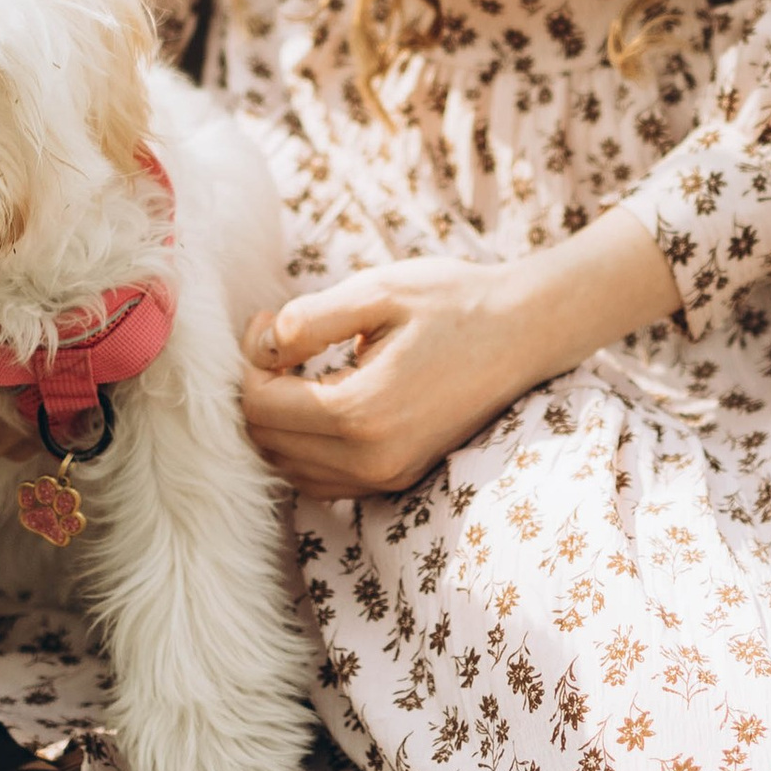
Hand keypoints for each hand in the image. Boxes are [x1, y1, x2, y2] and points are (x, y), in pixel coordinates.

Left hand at [239, 207, 680, 499]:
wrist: (524, 331)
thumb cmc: (451, 301)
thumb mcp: (376, 291)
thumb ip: (308, 320)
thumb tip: (262, 346)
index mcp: (361, 412)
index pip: (260, 408)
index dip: (246, 362)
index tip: (266, 321)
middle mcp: (370, 460)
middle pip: (267, 443)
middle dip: (255, 393)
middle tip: (275, 342)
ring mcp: (386, 476)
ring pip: (289, 468)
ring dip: (275, 422)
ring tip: (295, 369)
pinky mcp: (396, 478)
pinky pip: (321, 479)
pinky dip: (302, 445)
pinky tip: (318, 400)